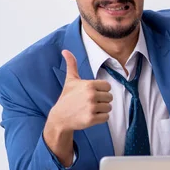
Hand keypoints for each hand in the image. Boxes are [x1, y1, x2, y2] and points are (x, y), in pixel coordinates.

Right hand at [44, 50, 112, 165]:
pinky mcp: (91, 119)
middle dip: (102, 101)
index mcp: (89, 85)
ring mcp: (91, 108)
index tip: (92, 93)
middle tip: (90, 103)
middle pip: (110, 97)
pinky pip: (106, 117)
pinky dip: (100, 118)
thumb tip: (65, 50)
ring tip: (90, 109)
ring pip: (109, 108)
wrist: (60, 117)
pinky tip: (91, 116)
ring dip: (101, 110)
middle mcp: (91, 95)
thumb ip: (71, 64)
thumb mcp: (70, 80)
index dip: (101, 91)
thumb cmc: (67, 97)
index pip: (108, 86)